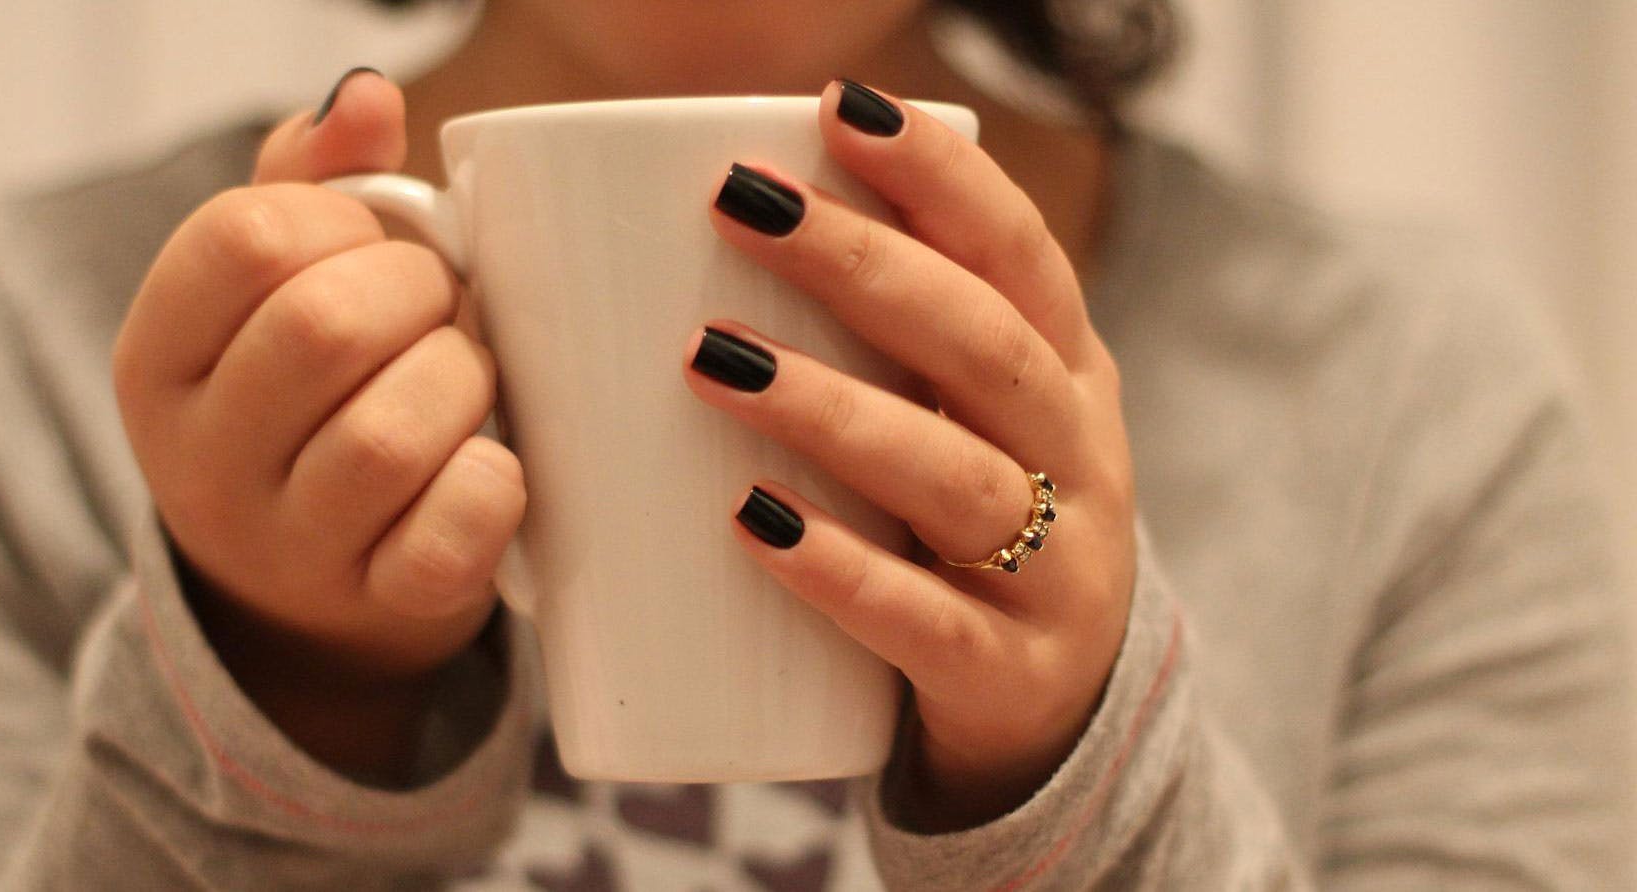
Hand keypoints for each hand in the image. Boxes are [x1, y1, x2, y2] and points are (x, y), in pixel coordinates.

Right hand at [112, 70, 523, 775]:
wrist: (307, 596)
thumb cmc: (306, 407)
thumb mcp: (273, 295)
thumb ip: (310, 185)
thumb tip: (365, 95)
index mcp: (157, 355)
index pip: (246, 238)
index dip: (346, 223)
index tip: (375, 248)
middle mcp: (198, 457)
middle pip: (324, 329)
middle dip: (420, 297)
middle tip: (442, 312)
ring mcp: (281, 545)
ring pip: (389, 437)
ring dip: (462, 385)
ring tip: (466, 383)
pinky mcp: (374, 605)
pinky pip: (448, 536)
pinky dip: (493, 487)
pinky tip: (491, 466)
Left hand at [686, 81, 1135, 828]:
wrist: (1057, 721)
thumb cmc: (969, 532)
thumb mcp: (969, 424)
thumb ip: (890, 339)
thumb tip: (713, 220)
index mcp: (1066, 375)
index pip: (1019, 254)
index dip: (940, 177)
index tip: (839, 108)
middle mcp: (1080, 461)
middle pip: (984, 346)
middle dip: (866, 267)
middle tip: (744, 207)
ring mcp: (1057, 573)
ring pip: (954, 477)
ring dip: (834, 410)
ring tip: (714, 358)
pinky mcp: (1005, 673)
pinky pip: (924, 621)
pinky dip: (840, 569)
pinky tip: (757, 522)